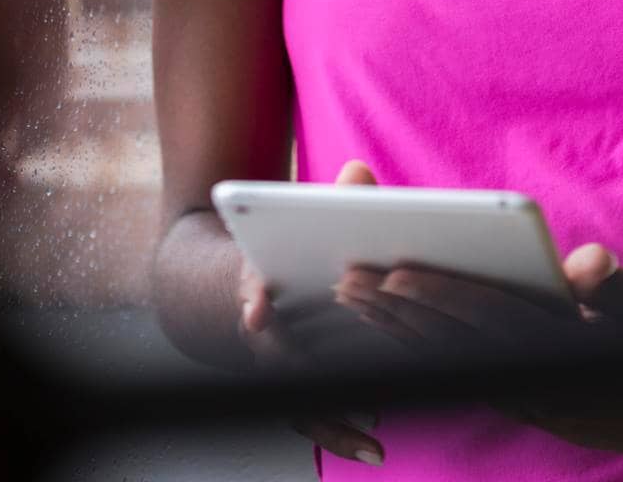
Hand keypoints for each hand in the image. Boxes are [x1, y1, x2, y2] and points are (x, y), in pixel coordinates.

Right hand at [237, 159, 401, 465]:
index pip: (248, 288)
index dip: (251, 296)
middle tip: (334, 375)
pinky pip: (314, 420)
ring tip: (373, 432)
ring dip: (332, 418)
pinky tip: (376, 447)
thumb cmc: (286, 246)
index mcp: (255, 284)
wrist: (246, 283)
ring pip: (297, 399)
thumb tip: (357, 174)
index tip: (255, 308)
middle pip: (276, 357)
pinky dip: (340, 435)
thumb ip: (333, 198)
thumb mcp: (300, 216)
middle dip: (305, 367)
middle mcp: (260, 335)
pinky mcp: (294, 390)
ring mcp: (275, 368)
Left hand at [334, 237, 622, 458]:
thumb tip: (594, 262)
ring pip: (441, 358)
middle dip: (395, 310)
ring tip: (351, 297)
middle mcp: (526, 380)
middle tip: (347, 279)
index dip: (439, 295)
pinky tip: (383, 327)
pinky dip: (412, 347)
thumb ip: (607, 284)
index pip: (487, 317)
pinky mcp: (504, 402)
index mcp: (555, 349)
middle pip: (449, 339)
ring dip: (393, 329)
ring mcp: (511, 396)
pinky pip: (447, 370)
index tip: (397, 273)